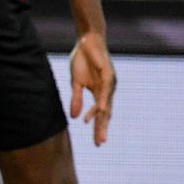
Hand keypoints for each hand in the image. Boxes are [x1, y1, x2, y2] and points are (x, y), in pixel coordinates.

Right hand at [69, 31, 114, 145]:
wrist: (87, 40)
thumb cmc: (82, 60)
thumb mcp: (76, 82)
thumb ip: (76, 99)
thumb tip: (74, 118)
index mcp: (99, 93)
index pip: (99, 114)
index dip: (97, 128)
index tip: (96, 143)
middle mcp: (107, 90)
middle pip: (106, 113)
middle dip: (102, 129)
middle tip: (100, 143)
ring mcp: (109, 83)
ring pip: (107, 105)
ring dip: (103, 119)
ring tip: (100, 134)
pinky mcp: (108, 74)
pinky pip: (106, 91)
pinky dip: (103, 102)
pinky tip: (101, 111)